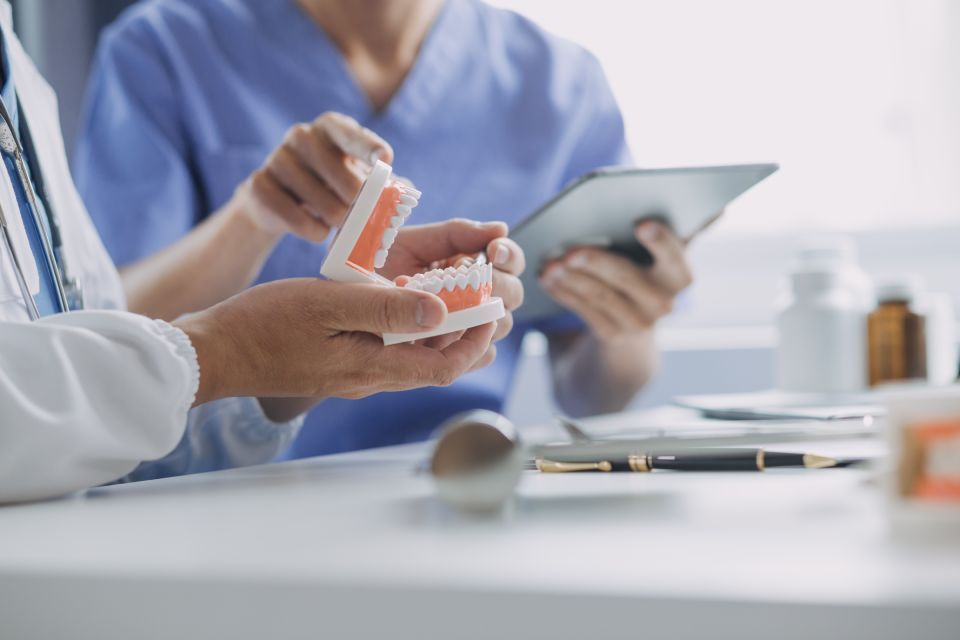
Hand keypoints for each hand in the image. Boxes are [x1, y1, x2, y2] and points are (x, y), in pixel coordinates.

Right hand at [176, 278, 496, 405]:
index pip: (445, 366)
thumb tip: (440, 311)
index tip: (490, 307)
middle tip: (479, 299)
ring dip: (439, 334)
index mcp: (372, 367)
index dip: (475, 340)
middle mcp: (369, 379)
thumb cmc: (265, 324)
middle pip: (437, 367)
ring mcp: (354, 376)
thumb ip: (386, 310)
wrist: (217, 352)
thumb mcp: (328, 304)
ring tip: (451, 295)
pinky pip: (389, 355)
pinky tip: (404, 305)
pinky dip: (409, 333)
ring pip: (415, 361)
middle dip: (466, 337)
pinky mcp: (341, 367)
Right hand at [231, 112, 392, 242]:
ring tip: (336, 221)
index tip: (384, 159)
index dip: (367, 146)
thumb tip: (406, 189)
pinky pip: (294, 217)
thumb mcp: (356, 177)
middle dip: (356, 201)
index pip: (348, 132)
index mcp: (330, 128)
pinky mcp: (258, 185)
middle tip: (360, 214)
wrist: (277, 202)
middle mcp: (301, 136)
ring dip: (335, 219)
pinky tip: (318, 231)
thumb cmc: (329, 185)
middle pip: (339, 173)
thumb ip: (381, 181)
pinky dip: (313, 231)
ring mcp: (276, 158)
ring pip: (319, 200)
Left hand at [380, 219, 525, 344]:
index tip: (493, 250)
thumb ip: (455, 234)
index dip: (508, 254)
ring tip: (446, 305)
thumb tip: (500, 228)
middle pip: (512, 295)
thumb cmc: (381, 262)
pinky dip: (469, 345)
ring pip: (500, 325)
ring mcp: (467, 325)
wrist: (346, 296)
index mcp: (473, 263)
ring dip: (482, 314)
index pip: (510, 259)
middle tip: (475, 280)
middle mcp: (478, 294)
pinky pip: (479, 354)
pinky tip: (443, 333)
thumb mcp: (414, 242)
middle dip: (498, 285)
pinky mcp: (453, 351)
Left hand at [540, 220, 691, 340]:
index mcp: (679, 274)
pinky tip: (547, 278)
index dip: (661, 241)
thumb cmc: (646, 265)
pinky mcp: (613, 335)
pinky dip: (564, 292)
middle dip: (598, 262)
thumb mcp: (664, 249)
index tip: (641, 224)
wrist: (635, 316)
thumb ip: (683, 227)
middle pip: (628, 278)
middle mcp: (664, 303)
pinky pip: (585, 312)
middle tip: (571, 249)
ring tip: (550, 262)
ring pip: (602, 296)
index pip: (674, 257)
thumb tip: (720, 210)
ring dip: (572, 278)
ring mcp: (639, 322)